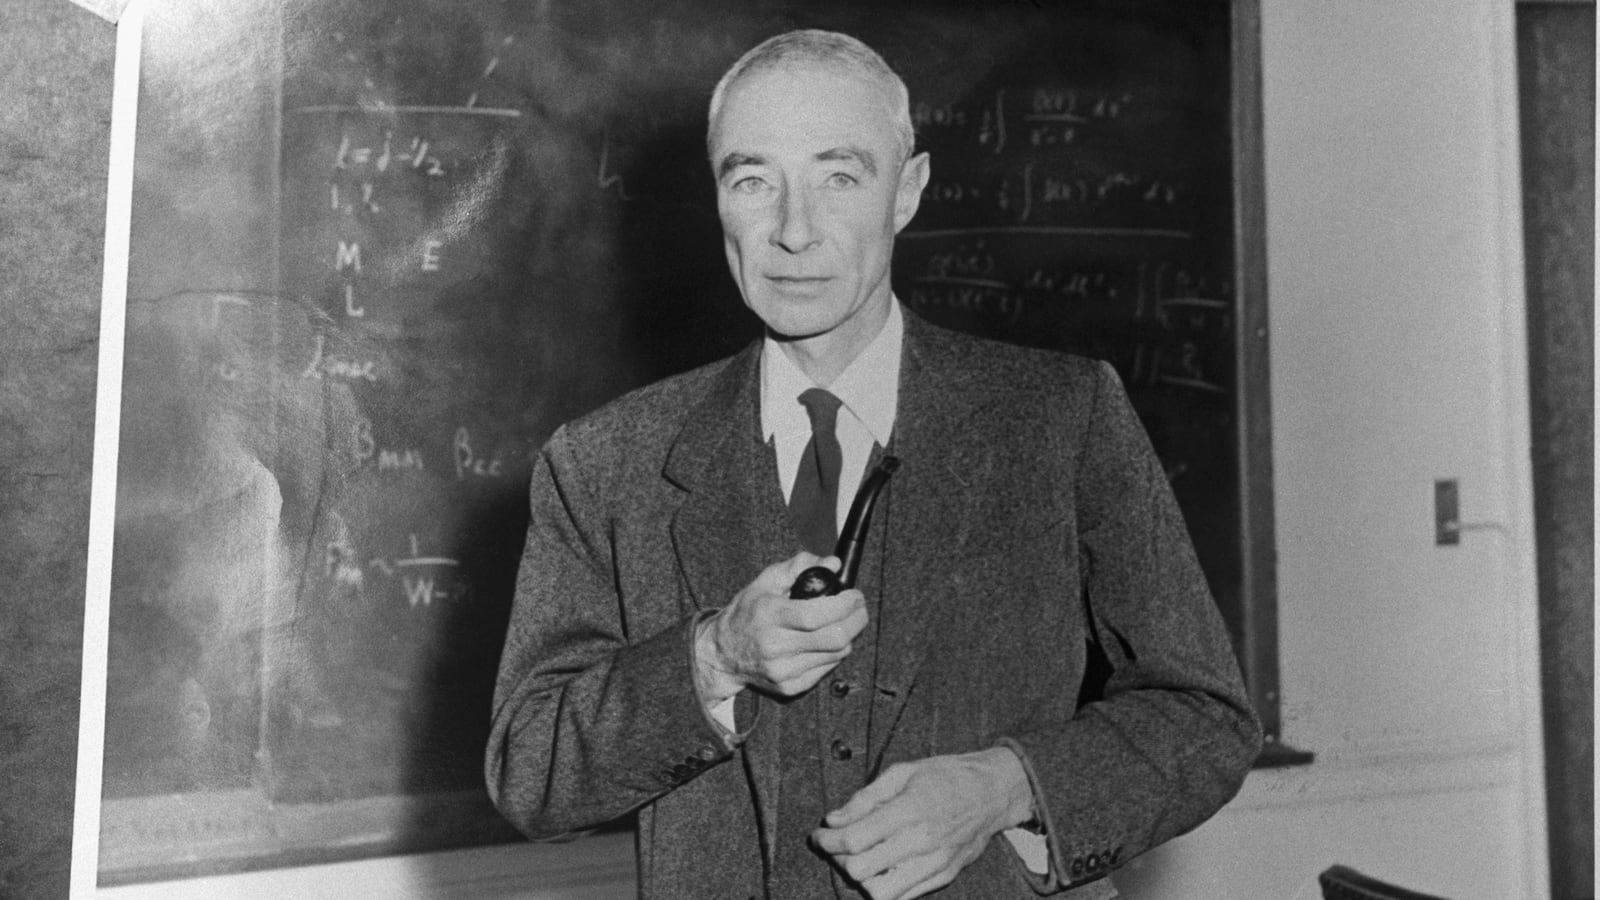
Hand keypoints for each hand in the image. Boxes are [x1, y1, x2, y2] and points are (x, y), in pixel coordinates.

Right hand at [695, 553, 868, 698]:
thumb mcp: (766, 581)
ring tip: (843, 622)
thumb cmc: (748, 612)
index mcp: (769, 616)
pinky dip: (835, 653)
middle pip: (834, 638)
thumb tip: (833, 564)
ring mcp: (783, 671)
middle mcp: (775, 646)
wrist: (723, 653)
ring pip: (836, 655)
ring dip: (848, 635)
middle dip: (856, 620)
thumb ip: (799, 566)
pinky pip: (827, 669)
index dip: (844, 605)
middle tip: (859, 607)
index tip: (854, 595)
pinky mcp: (790, 687)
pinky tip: (827, 641)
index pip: (816, 615)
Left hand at [811, 748, 1034, 899]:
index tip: (819, 835)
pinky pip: (904, 896)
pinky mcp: (942, 877)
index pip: (854, 840)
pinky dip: (885, 885)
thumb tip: (833, 820)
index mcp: (910, 810)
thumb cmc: (946, 776)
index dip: (827, 841)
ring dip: (862, 878)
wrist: (993, 793)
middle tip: (837, 845)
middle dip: (839, 859)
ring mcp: (934, 864)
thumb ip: (866, 798)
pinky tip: (882, 866)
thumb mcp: (903, 772)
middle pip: (861, 870)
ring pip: (881, 893)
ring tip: (861, 858)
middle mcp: (922, 842)